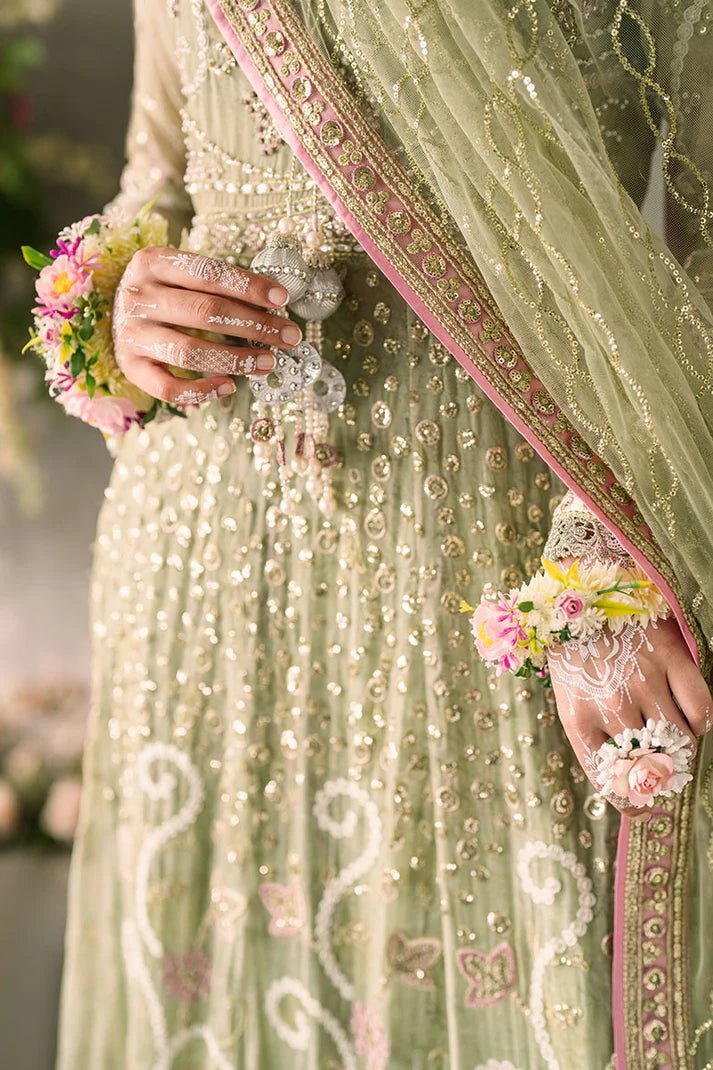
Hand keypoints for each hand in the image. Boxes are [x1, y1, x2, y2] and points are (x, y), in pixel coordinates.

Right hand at [112, 248, 303, 404]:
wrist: (112, 313)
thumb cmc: (162, 292)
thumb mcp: (180, 274)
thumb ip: (217, 284)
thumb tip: (273, 305)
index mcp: (152, 262)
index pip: (208, 273)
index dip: (248, 286)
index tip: (282, 298)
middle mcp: (139, 297)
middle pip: (206, 312)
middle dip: (255, 325)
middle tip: (290, 336)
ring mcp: (132, 335)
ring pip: (191, 352)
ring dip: (236, 359)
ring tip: (268, 362)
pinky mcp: (131, 368)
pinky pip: (169, 388)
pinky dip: (202, 391)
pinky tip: (230, 386)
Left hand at [548, 616, 711, 815]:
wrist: (584, 595)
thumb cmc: (576, 655)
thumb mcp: (572, 699)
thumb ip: (596, 738)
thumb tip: (631, 783)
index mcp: (578, 719)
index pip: (609, 781)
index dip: (631, 803)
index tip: (645, 807)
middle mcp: (611, 704)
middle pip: (651, 767)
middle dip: (663, 779)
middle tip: (667, 773)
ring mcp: (643, 681)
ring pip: (680, 742)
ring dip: (683, 751)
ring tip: (675, 741)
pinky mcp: (671, 659)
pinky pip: (701, 709)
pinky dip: (701, 721)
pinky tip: (690, 716)